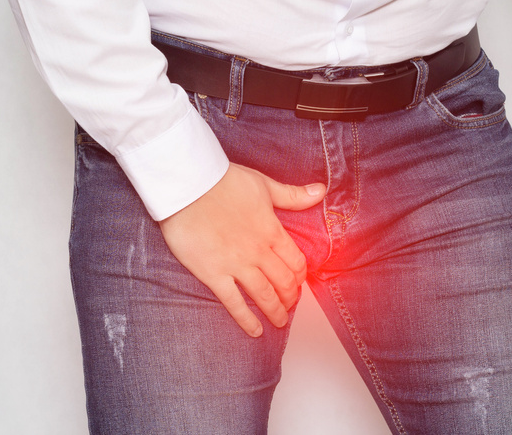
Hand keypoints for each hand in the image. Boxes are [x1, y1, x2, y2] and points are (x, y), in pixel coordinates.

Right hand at [158, 163, 325, 337]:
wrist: (189, 185)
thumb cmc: (224, 181)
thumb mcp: (264, 185)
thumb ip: (293, 195)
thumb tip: (322, 190)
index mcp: (272, 231)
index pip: (296, 261)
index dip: (301, 276)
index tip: (300, 282)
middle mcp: (258, 251)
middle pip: (284, 282)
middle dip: (291, 297)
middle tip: (290, 305)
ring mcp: (237, 265)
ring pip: (264, 295)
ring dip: (275, 311)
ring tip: (279, 322)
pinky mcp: (213, 273)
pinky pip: (234, 303)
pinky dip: (246, 319)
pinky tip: (255, 330)